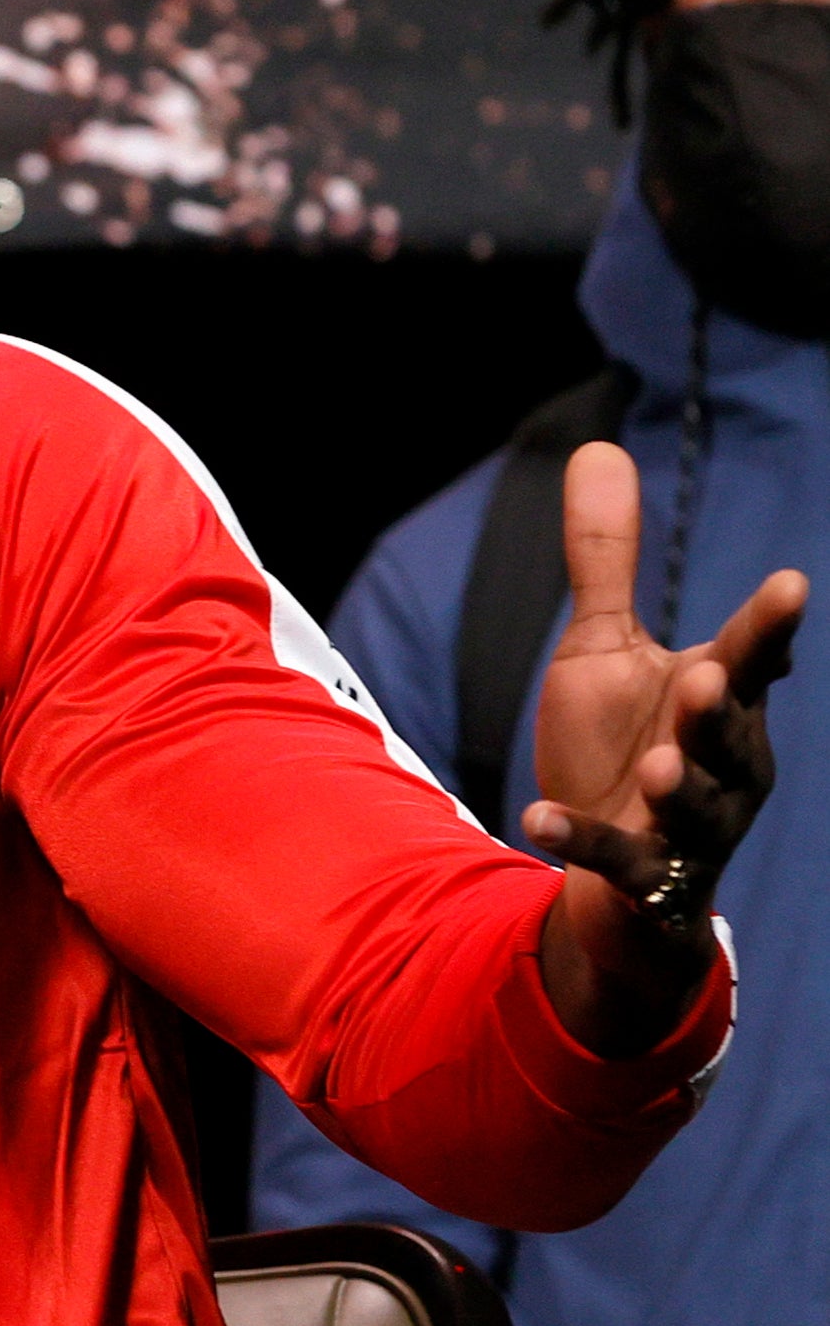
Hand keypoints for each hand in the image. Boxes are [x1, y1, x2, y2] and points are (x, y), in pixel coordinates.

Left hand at [526, 442, 805, 1056]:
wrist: (609, 869)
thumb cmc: (618, 743)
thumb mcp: (601, 649)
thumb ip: (606, 562)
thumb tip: (598, 449)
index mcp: (720, 699)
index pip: (751, 655)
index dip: (769, 623)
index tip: (788, 584)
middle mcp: (719, 762)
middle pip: (729, 732)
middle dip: (721, 709)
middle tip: (708, 677)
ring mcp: (686, 825)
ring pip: (693, 804)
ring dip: (677, 784)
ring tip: (655, 764)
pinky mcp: (642, 876)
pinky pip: (617, 862)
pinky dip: (581, 841)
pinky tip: (536, 819)